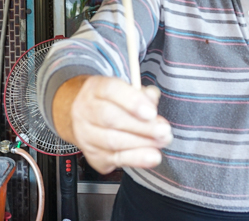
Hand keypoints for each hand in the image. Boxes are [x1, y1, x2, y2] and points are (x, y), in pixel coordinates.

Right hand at [55, 76, 172, 173]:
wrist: (85, 117)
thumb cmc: (113, 101)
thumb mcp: (128, 89)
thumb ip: (142, 93)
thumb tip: (152, 98)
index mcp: (96, 88)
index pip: (111, 91)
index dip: (133, 102)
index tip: (152, 113)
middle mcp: (85, 110)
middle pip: (111, 119)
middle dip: (142, 127)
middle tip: (163, 131)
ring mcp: (85, 134)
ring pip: (111, 141)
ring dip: (141, 144)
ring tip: (161, 142)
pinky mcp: (91, 155)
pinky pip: (113, 159)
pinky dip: (135, 159)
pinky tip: (151, 157)